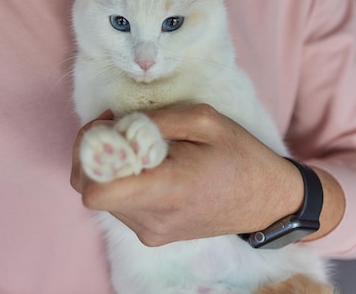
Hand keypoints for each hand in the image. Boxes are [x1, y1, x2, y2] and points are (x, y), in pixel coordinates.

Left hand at [70, 104, 307, 246]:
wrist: (267, 201)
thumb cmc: (240, 157)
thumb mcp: (204, 120)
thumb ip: (154, 120)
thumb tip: (116, 124)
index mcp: (166, 189)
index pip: (95, 191)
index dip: (88, 154)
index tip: (108, 128)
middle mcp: (152, 219)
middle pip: (90, 190)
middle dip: (93, 155)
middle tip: (116, 128)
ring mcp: (151, 232)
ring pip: (102, 197)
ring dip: (108, 168)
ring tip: (137, 146)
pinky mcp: (153, 235)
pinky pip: (119, 206)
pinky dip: (121, 181)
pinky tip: (145, 164)